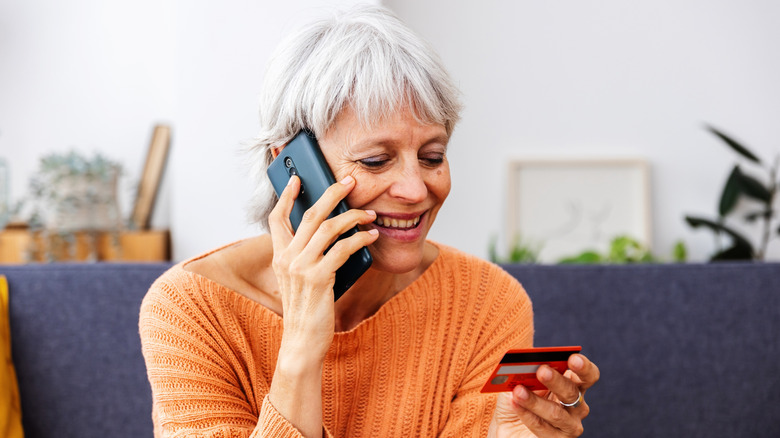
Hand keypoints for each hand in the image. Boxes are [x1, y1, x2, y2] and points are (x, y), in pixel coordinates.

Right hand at [267, 174, 378, 436]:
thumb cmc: (307, 309)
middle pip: (310, 214)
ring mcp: (301, 267)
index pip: (276, 218)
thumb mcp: (300, 279)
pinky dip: (360, 238)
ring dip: (354, 216)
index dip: (285, 196)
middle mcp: (287, 258)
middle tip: (349, 180)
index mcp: (280, 256)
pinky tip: (371, 236)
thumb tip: (334, 231)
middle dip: (332, 193)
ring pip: (329, 228)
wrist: (302, 341)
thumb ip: (308, 256)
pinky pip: (342, 248)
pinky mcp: (318, 278)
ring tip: (370, 214)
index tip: (297, 179)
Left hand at [489, 354, 599, 436]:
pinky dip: (527, 414)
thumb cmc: (517, 398)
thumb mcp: (518, 380)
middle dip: (556, 380)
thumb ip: (525, 372)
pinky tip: (515, 404)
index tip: (573, 358)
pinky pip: (543, 427)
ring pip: (556, 413)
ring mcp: (569, 426)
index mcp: (573, 384)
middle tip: (542, 371)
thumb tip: (526, 364)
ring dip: (535, 401)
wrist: (507, 427)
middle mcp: (577, 406)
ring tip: (518, 391)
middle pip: (572, 392)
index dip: (583, 367)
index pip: (587, 375)